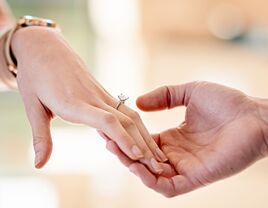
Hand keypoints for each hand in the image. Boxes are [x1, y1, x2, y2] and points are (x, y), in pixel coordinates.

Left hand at [11, 27, 167, 170]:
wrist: (44, 47)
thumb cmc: (34, 76)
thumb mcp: (32, 107)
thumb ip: (41, 137)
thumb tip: (37, 166)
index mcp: (74, 103)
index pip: (106, 121)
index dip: (122, 138)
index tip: (137, 156)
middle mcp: (93, 98)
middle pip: (126, 120)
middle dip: (143, 144)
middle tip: (158, 165)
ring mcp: (100, 94)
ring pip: (130, 115)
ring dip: (144, 135)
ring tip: (156, 154)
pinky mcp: (102, 93)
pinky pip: (124, 110)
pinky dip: (136, 126)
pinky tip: (142, 137)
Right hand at [106, 81, 267, 196]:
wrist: (254, 115)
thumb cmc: (226, 103)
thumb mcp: (189, 92)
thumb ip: (164, 96)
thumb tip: (138, 102)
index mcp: (174, 138)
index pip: (143, 142)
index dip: (126, 137)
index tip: (110, 128)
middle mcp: (176, 154)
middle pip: (142, 159)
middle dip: (123, 151)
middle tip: (106, 139)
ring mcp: (185, 167)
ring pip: (151, 175)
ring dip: (132, 165)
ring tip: (115, 150)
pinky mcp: (196, 177)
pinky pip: (167, 186)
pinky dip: (150, 180)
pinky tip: (137, 167)